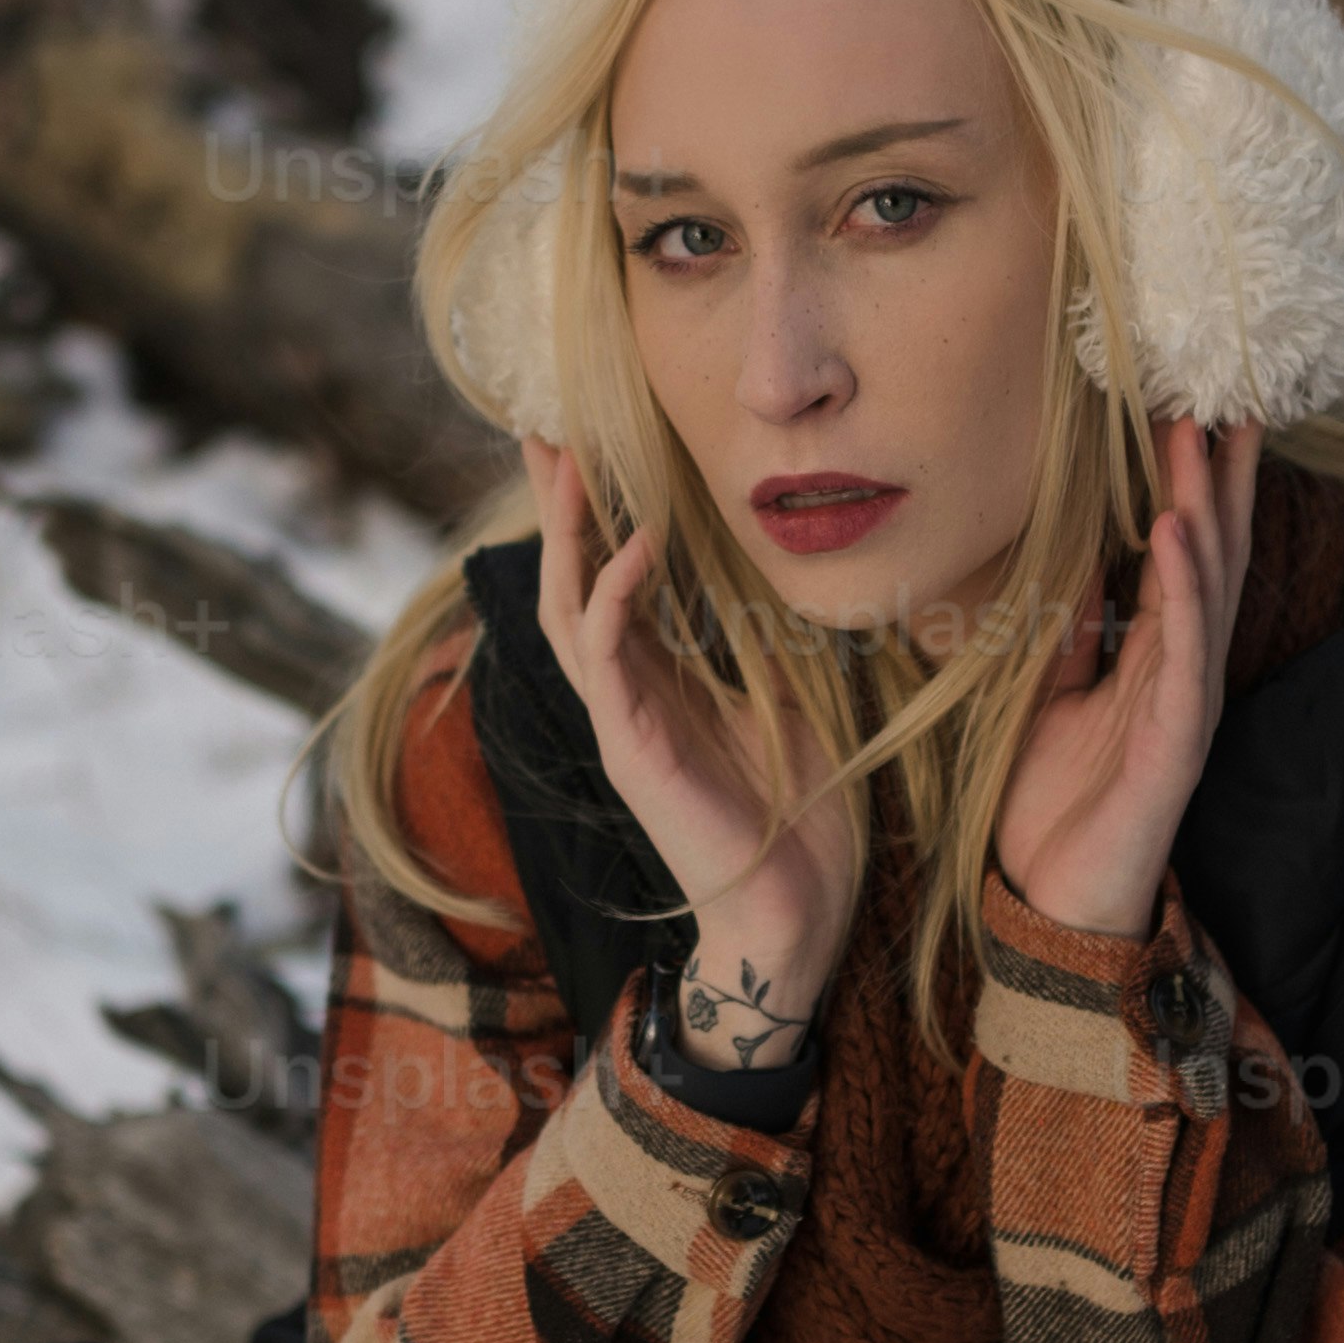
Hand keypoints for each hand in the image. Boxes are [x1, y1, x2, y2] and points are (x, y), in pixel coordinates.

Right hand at [524, 433, 859, 1064]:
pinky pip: (607, 657)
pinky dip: (616, 594)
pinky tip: (639, 543)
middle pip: (567, 580)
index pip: (607, 580)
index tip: (587, 444)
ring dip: (567, 534)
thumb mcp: (789, 705)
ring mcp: (621, 720)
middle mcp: (626, 696)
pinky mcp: (631, 747)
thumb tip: (790, 579)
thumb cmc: (798, 818)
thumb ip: (766, 646)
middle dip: (557, 506)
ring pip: (567, 609)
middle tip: (545, 430)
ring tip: (569, 463)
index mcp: (659, 684)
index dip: (593, 515)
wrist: (793, 912)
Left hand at [993, 417, 1258, 941]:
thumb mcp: (1050, 698)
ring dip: (1203, 507)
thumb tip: (1070, 565)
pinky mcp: (1176, 743)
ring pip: (1204, 588)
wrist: (1054, 909)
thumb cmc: (1057, 808)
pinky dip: (1181, 589)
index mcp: (1153, 655)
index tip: (1195, 402)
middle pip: (1211, 552)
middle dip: (1219, 472)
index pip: (1182, 550)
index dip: (1193, 479)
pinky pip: (1183, 653)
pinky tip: (1171, 532)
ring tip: (1197, 437)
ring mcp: (1186, 703)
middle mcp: (1182, 669)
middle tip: (1227, 388)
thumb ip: (1071, 634)